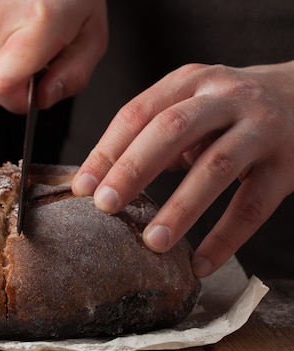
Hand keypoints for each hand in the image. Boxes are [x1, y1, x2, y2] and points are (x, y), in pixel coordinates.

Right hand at [0, 0, 107, 112]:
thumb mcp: (92, 35)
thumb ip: (73, 76)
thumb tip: (43, 98)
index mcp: (36, 25)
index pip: (3, 86)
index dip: (19, 101)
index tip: (33, 92)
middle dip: (21, 78)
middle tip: (41, 49)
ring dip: (6, 61)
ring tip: (25, 30)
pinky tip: (9, 24)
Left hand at [72, 61, 293, 276]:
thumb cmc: (229, 111)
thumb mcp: (190, 105)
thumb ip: (151, 134)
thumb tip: (98, 181)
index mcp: (190, 81)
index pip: (137, 113)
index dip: (106, 151)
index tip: (82, 188)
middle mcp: (225, 98)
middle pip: (172, 129)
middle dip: (133, 169)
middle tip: (105, 206)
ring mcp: (261, 128)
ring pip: (216, 168)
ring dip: (180, 208)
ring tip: (153, 243)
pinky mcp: (289, 163)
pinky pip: (254, 205)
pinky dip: (226, 238)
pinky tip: (201, 264)